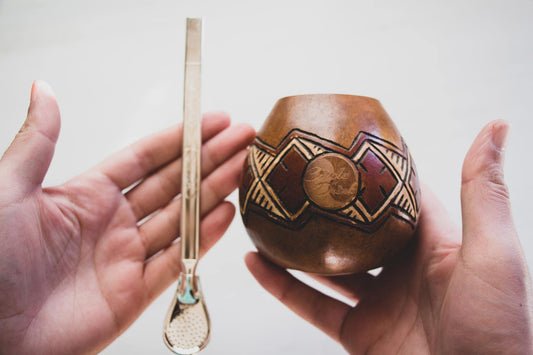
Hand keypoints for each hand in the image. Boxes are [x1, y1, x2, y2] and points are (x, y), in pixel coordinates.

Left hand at [0, 81, 254, 354]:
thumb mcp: (7, 190)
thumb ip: (37, 143)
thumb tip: (45, 92)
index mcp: (85, 196)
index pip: (146, 158)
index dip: (181, 139)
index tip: (211, 122)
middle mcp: (112, 224)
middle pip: (173, 184)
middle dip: (210, 159)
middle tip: (243, 139)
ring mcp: (126, 258)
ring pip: (183, 218)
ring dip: (215, 191)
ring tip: (244, 169)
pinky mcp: (134, 294)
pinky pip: (178, 261)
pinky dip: (206, 238)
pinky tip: (227, 213)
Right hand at [246, 120, 532, 353]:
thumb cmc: (497, 328)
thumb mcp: (492, 252)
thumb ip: (483, 193)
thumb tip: (495, 127)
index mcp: (434, 246)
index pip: (398, 198)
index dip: (373, 172)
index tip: (344, 145)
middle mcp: (402, 272)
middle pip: (354, 229)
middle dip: (326, 205)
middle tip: (296, 175)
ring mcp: (377, 303)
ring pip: (325, 266)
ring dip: (294, 244)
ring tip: (267, 213)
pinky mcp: (356, 333)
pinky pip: (310, 305)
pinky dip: (280, 285)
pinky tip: (256, 262)